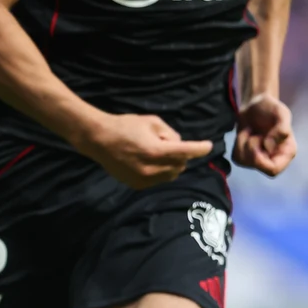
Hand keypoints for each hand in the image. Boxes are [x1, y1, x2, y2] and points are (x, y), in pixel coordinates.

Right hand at [80, 112, 212, 189]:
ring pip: (171, 175)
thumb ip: (170, 133)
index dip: (201, 148)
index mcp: (157, 150)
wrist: (98, 140)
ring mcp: (145, 179)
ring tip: (158, 155)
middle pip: (181, 165)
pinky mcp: (137, 185)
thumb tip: (179, 145)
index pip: (187, 151)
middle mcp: (153, 168)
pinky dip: (159, 172)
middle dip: (181, 155)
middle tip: (167, 145)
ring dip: (172, 165)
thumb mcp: (152, 121)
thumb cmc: (125, 126)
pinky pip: (158, 180)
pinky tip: (148, 163)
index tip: (208, 146)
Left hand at [232, 93, 296, 176]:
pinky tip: (246, 134)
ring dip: (243, 143)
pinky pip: (236, 157)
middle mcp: (274, 158)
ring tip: (250, 131)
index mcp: (287, 152)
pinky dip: (237, 143)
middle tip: (254, 135)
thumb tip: (268, 146)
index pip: (273, 170)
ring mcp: (259, 157)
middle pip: (257, 167)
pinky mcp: (246, 155)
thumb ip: (281, 128)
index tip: (260, 142)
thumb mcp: (281, 112)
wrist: (255, 104)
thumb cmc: (271, 107)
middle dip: (251, 149)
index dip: (261, 161)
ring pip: (244, 161)